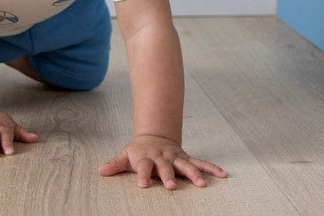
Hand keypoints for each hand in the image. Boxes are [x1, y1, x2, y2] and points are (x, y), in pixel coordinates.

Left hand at [98, 135, 226, 188]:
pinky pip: (201, 163)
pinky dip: (212, 168)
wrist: (154, 136)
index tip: (143, 185)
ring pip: (186, 165)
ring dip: (194, 174)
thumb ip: (115, 164)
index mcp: (147, 157)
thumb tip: (100, 171)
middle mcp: (163, 157)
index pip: (144, 167)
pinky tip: (223, 175)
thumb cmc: (139, 151)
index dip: (143, 176)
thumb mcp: (125, 155)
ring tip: (202, 185)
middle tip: (171, 186)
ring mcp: (176, 157)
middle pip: (166, 167)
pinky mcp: (187, 158)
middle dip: (169, 176)